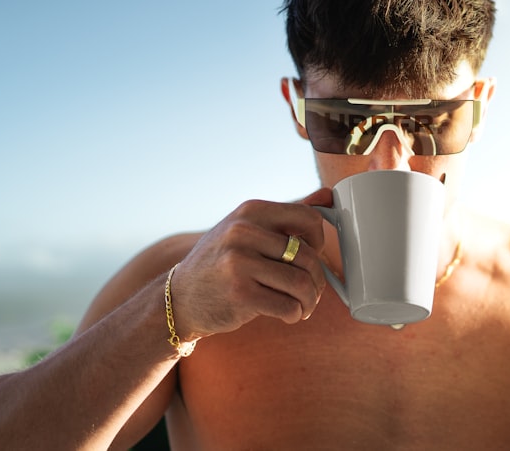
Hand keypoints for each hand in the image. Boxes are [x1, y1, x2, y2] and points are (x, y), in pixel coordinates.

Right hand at [168, 188, 331, 337]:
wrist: (181, 297)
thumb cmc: (221, 263)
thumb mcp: (247, 231)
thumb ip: (286, 218)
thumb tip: (328, 195)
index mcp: (250, 210)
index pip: (309, 218)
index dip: (319, 241)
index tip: (310, 256)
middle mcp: (243, 232)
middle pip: (308, 256)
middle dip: (317, 280)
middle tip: (310, 291)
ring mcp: (239, 263)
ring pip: (302, 283)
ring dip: (310, 300)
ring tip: (302, 305)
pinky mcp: (240, 294)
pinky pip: (288, 306)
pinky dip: (296, 314)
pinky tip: (288, 314)